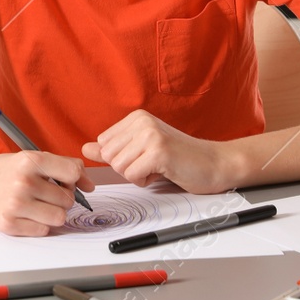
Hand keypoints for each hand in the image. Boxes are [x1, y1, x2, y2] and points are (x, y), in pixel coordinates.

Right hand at [0, 151, 94, 236]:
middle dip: (60, 198)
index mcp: (29, 160)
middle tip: (43, 193)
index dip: (76, 178)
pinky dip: (37, 225)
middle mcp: (23, 181)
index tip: (71, 181)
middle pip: (67, 198)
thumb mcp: (24, 159)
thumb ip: (58, 166)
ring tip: (35, 205)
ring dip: (51, 213)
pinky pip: (43, 230)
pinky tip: (24, 215)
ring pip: (59, 217)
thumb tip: (88, 184)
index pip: (72, 171)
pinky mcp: (9, 224)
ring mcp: (16, 204)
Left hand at [82, 109, 234, 192]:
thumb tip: (85, 149)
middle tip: (152, 164)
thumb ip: (113, 149)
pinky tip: (163, 172)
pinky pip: (132, 176)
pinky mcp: (159, 152)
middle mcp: (141, 121)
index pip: (103, 145)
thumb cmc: (181, 159)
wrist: (215, 163)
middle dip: (127, 168)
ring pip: (118, 167)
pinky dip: (145, 181)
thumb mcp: (142, 150)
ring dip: (137, 175)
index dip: (121, 159)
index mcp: (135, 118)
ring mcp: (150, 135)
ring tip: (158, 167)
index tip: (144, 157)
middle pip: (108, 156)